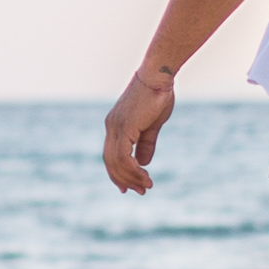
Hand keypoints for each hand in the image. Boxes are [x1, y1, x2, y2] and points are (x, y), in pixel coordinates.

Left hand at [100, 68, 177, 192]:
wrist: (158, 76)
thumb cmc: (157, 95)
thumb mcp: (152, 125)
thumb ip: (145, 143)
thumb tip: (143, 163)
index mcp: (115, 126)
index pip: (111, 156)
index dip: (118, 173)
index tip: (129, 187)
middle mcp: (111, 127)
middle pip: (110, 162)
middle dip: (124, 180)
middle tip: (140, 191)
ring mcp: (115, 127)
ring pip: (116, 162)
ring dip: (131, 177)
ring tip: (146, 186)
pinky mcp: (124, 127)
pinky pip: (123, 156)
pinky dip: (132, 169)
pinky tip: (144, 174)